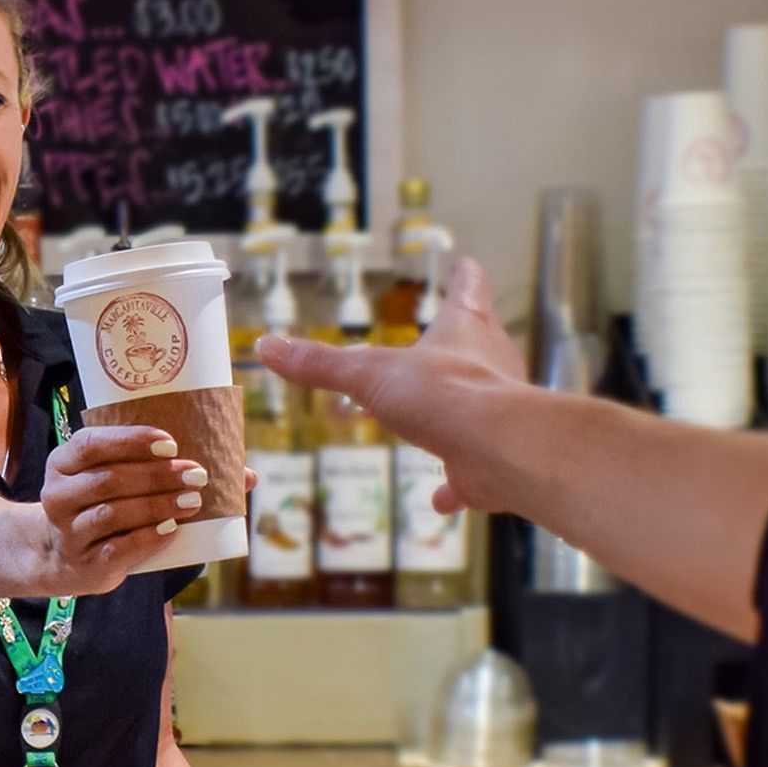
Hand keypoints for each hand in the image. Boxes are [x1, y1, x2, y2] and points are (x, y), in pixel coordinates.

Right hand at [33, 426, 205, 592]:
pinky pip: (120, 548)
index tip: (170, 445)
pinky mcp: (86, 564)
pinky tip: (172, 529)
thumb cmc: (93, 506)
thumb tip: (178, 457)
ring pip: (113, 514)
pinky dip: (149, 537)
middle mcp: (58, 497)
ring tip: (191, 500)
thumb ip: (124, 461)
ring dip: (158, 505)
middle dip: (157, 476)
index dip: (131, 442)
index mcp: (61, 465)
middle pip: (108, 480)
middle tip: (194, 475)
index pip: (91, 445)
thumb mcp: (94, 476)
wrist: (65, 559)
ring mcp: (69, 533)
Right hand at [258, 257, 526, 514]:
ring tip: (433, 420)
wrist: (500, 450)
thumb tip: (267, 346)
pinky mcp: (493, 460)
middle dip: (459, 345)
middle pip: (479, 344)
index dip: (464, 278)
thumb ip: (321, 364)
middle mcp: (490, 366)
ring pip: (477, 407)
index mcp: (465, 330)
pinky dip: (454, 485)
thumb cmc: (444, 395)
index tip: (467, 266)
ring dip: (454, 412)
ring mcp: (496, 415)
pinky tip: (438, 499)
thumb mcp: (369, 375)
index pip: (468, 290)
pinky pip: (470, 473)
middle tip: (440, 343)